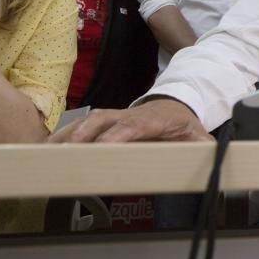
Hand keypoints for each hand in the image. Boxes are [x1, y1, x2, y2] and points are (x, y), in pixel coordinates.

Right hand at [48, 98, 212, 142]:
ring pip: (89, 120)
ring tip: (50, 151)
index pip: (134, 125)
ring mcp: (115, 114)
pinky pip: (81, 125)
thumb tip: (209, 154)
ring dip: (69, 134)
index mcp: (153, 119)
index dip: (118, 135)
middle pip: (104, 120)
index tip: (104, 146)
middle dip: (85, 134)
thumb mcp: (197, 134)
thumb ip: (202, 146)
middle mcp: (129, 114)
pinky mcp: (104, 119)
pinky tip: (49, 147)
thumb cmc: (183, 123)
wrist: (175, 103)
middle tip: (68, 151)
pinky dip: (64, 134)